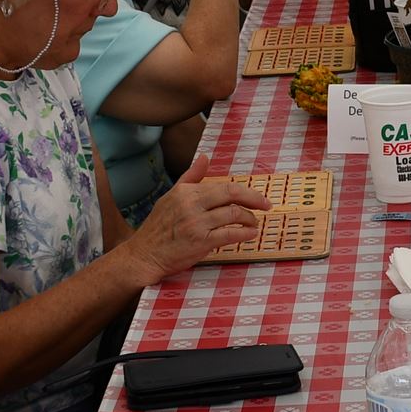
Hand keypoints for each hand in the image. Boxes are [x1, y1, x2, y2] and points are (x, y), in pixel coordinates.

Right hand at [123, 166, 270, 279]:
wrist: (144, 254)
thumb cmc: (159, 228)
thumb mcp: (171, 197)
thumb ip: (190, 177)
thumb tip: (204, 157)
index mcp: (186, 191)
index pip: (223, 186)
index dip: (245, 191)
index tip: (258, 197)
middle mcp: (191, 203)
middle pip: (232, 194)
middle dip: (254, 199)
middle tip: (266, 205)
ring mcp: (196, 223)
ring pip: (233, 214)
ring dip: (250, 219)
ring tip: (254, 223)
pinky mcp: (200, 242)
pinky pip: (230, 234)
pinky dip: (245, 233)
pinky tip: (251, 234)